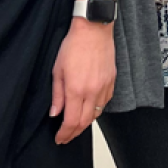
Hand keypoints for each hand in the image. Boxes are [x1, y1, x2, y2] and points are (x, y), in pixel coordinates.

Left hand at [51, 19, 115, 144]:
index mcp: (76, 89)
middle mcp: (92, 91)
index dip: (65, 133)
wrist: (94, 29)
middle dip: (74, 132)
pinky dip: (96, 110)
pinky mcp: (112, 82)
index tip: (59, 138)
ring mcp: (104, 87)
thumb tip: (55, 113)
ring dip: (85, 122)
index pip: (71, 121)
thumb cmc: (73, 46)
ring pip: (96, 114)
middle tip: (66, 137)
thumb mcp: (57, 70)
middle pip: (85, 122)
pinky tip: (90, 109)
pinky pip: (105, 103)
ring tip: (76, 125)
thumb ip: (57, 95)